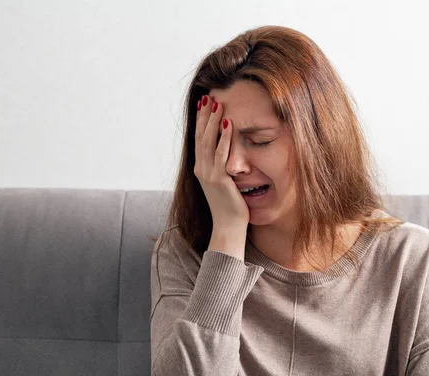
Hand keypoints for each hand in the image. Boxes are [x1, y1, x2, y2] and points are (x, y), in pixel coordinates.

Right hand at [194, 95, 249, 230]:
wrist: (228, 227)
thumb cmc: (229, 206)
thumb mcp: (221, 183)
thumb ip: (220, 167)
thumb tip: (225, 152)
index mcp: (200, 168)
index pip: (199, 139)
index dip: (200, 121)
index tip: (203, 104)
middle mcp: (201, 169)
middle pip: (201, 137)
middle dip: (204, 116)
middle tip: (208, 96)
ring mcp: (208, 174)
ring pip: (209, 142)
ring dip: (213, 122)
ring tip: (217, 104)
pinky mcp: (219, 180)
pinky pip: (221, 154)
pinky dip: (224, 138)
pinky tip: (228, 124)